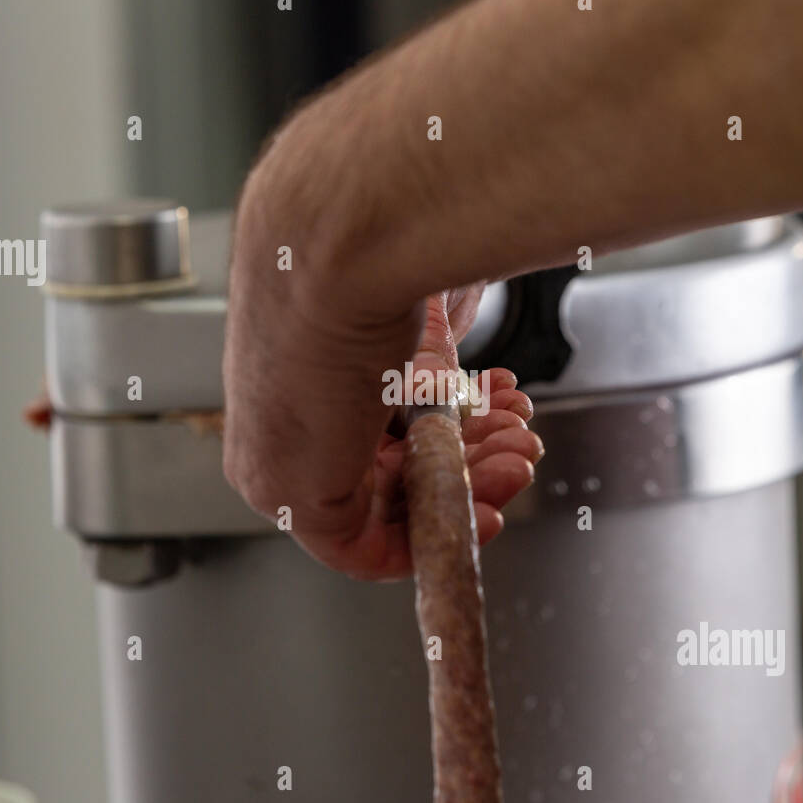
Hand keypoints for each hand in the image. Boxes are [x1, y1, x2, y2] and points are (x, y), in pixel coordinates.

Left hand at [222, 270, 542, 579]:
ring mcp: (280, 467)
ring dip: (469, 492)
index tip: (498, 429)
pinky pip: (365, 551)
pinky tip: (486, 508)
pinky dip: (432, 539)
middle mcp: (282, 428)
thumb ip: (429, 376)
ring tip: (520, 455)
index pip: (379, 437)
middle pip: (389, 475)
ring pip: (389, 508)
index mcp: (301, 384)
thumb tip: (460, 393)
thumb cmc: (367, 265)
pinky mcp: (293, 499)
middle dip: (474, 462)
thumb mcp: (412, 332)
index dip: (450, 442)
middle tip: (522, 442)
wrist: (340, 252)